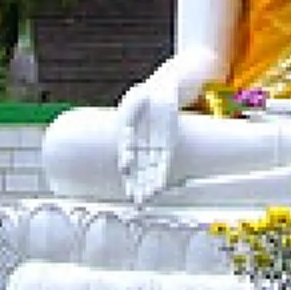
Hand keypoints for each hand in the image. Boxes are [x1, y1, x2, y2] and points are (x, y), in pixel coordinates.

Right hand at [117, 77, 179, 206]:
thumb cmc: (145, 95)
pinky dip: (160, 176)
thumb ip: (130, 111)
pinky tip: (158, 188)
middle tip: (134, 197)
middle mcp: (138, 146)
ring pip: (148, 171)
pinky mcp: (166, 148)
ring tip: (145, 198)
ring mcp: (152, 148)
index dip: (125, 161)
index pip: (124, 153)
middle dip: (134, 183)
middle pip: (135, 169)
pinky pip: (163, 165)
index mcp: (126, 136)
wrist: (162, 91)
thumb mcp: (135, 98)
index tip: (125, 168)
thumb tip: (125, 130)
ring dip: (146, 185)